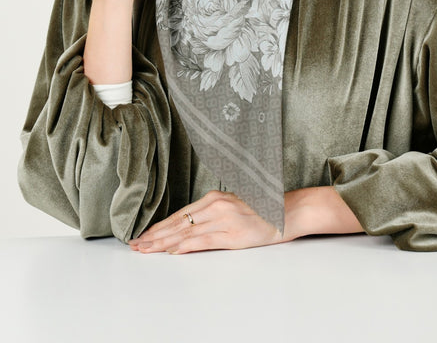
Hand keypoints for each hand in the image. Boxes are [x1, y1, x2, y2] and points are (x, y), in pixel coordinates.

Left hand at [128, 191, 282, 254]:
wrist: (286, 212)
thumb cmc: (260, 211)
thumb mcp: (231, 207)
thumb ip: (209, 215)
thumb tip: (185, 230)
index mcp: (214, 198)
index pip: (180, 214)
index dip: (160, 226)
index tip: (144, 235)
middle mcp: (216, 205)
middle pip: (179, 223)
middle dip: (155, 235)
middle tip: (137, 244)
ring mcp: (224, 219)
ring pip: (187, 232)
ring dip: (164, 242)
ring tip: (147, 249)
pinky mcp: (233, 233)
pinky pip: (205, 241)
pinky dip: (187, 246)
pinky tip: (173, 251)